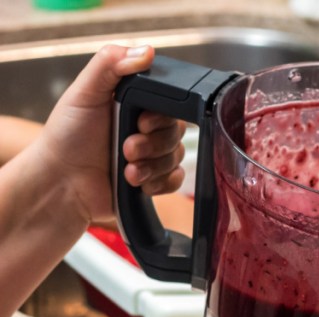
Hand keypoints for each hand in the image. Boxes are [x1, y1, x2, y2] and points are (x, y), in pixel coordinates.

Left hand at [34, 44, 184, 227]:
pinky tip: (137, 181)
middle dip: (153, 144)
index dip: (161, 115)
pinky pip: (176, 180)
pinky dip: (160, 182)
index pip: (170, 104)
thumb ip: (110, 65)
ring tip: (127, 169)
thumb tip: (145, 50)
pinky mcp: (153, 179)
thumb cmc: (66, 137)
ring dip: (152, 166)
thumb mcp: (84, 92)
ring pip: (176, 157)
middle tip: (126, 148)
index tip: (141, 121)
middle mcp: (145, 127)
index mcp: (134, 103)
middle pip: (176, 132)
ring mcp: (151, 154)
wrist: (61, 183)